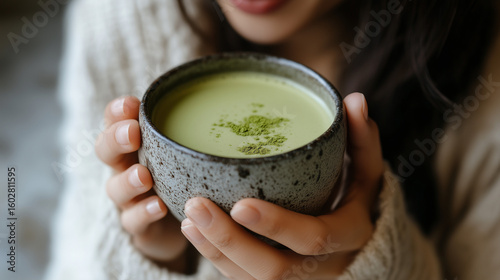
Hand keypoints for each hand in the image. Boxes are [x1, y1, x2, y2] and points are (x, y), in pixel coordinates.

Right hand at [95, 96, 187, 270]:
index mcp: (134, 145)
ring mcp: (128, 199)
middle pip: (107, 151)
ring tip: (144, 176)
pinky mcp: (138, 226)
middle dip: (115, 140)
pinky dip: (144, 213)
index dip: (117, 112)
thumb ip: (195, 131)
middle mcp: (125, 168)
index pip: (115, 122)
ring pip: (116, 188)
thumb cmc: (183, 176)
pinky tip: (158, 206)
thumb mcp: (188, 150)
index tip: (130, 104)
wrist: (179, 225)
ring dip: (129, 181)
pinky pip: (134, 220)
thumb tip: (226, 102)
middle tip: (132, 134)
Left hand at [180, 92, 383, 278]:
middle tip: (197, 204)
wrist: (358, 244)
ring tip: (189, 216)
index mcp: (348, 236)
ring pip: (253, 279)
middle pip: (275, 269)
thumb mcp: (367, 172)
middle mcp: (322, 267)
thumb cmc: (358, 202)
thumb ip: (362, 139)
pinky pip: (242, 278)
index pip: (314, 238)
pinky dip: (215, 256)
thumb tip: (355, 100)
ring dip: (216, 249)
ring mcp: (297, 279)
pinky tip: (194, 230)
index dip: (277, 226)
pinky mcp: (275, 279)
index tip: (240, 204)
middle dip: (231, 240)